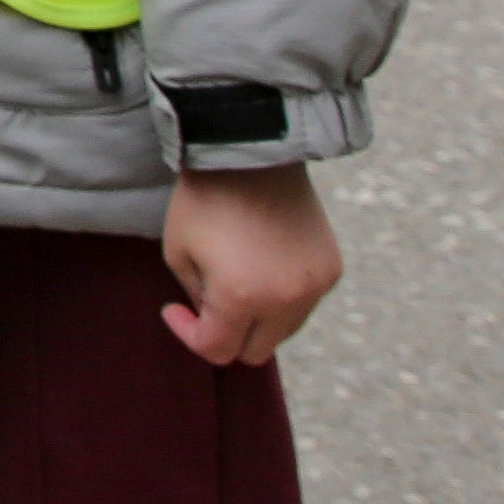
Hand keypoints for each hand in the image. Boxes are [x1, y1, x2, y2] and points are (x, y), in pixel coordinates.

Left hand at [158, 160, 341, 366]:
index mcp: (241, 297)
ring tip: (237, 278)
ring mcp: (314, 286)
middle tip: (207, 302)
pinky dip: (283, 297)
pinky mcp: (331, 269)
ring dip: (258, 319)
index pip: (217, 350)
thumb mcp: (178, 252)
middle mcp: (285, 300)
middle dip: (227, 335)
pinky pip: (304, 303)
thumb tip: (218, 324)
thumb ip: (197, 301)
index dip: (189, 335)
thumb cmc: (204, 198)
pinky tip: (264, 263)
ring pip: (283, 331)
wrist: (251, 151)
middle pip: (254, 352)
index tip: (173, 309)